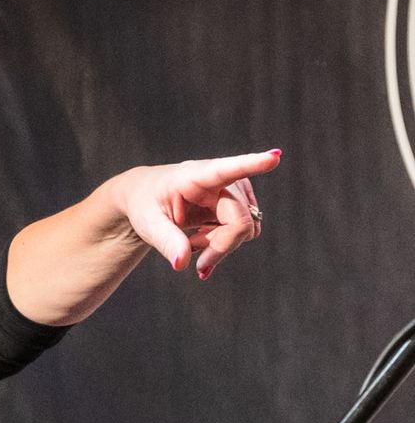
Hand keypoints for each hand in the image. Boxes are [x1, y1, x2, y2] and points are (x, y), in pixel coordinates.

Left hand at [109, 148, 279, 280]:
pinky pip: (244, 231)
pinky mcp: (238, 202)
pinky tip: (202, 240)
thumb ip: (166, 242)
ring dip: (219, 245)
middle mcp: (223, 179)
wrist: (148, 198)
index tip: (275, 158)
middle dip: (219, 247)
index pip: (228, 169)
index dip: (253, 164)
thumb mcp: (148, 224)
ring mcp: (234, 190)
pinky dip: (222, 244)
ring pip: (245, 228)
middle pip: (240, 220)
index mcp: (197, 175)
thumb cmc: (146, 205)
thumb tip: (182, 264)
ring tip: (192, 241)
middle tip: (195, 262)